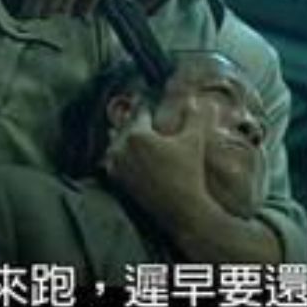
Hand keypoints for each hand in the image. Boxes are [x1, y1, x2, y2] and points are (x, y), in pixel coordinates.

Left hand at [104, 97, 217, 228]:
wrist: (180, 208)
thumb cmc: (188, 171)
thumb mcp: (193, 141)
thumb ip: (194, 117)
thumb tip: (193, 99)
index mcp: (137, 134)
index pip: (140, 114)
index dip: (145, 107)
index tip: (144, 99)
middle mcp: (121, 147)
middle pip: (126, 127)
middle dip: (133, 121)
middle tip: (136, 113)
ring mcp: (117, 164)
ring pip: (116, 142)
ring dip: (121, 136)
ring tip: (127, 131)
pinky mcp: (116, 178)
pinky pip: (112, 159)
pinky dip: (116, 153)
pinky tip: (120, 151)